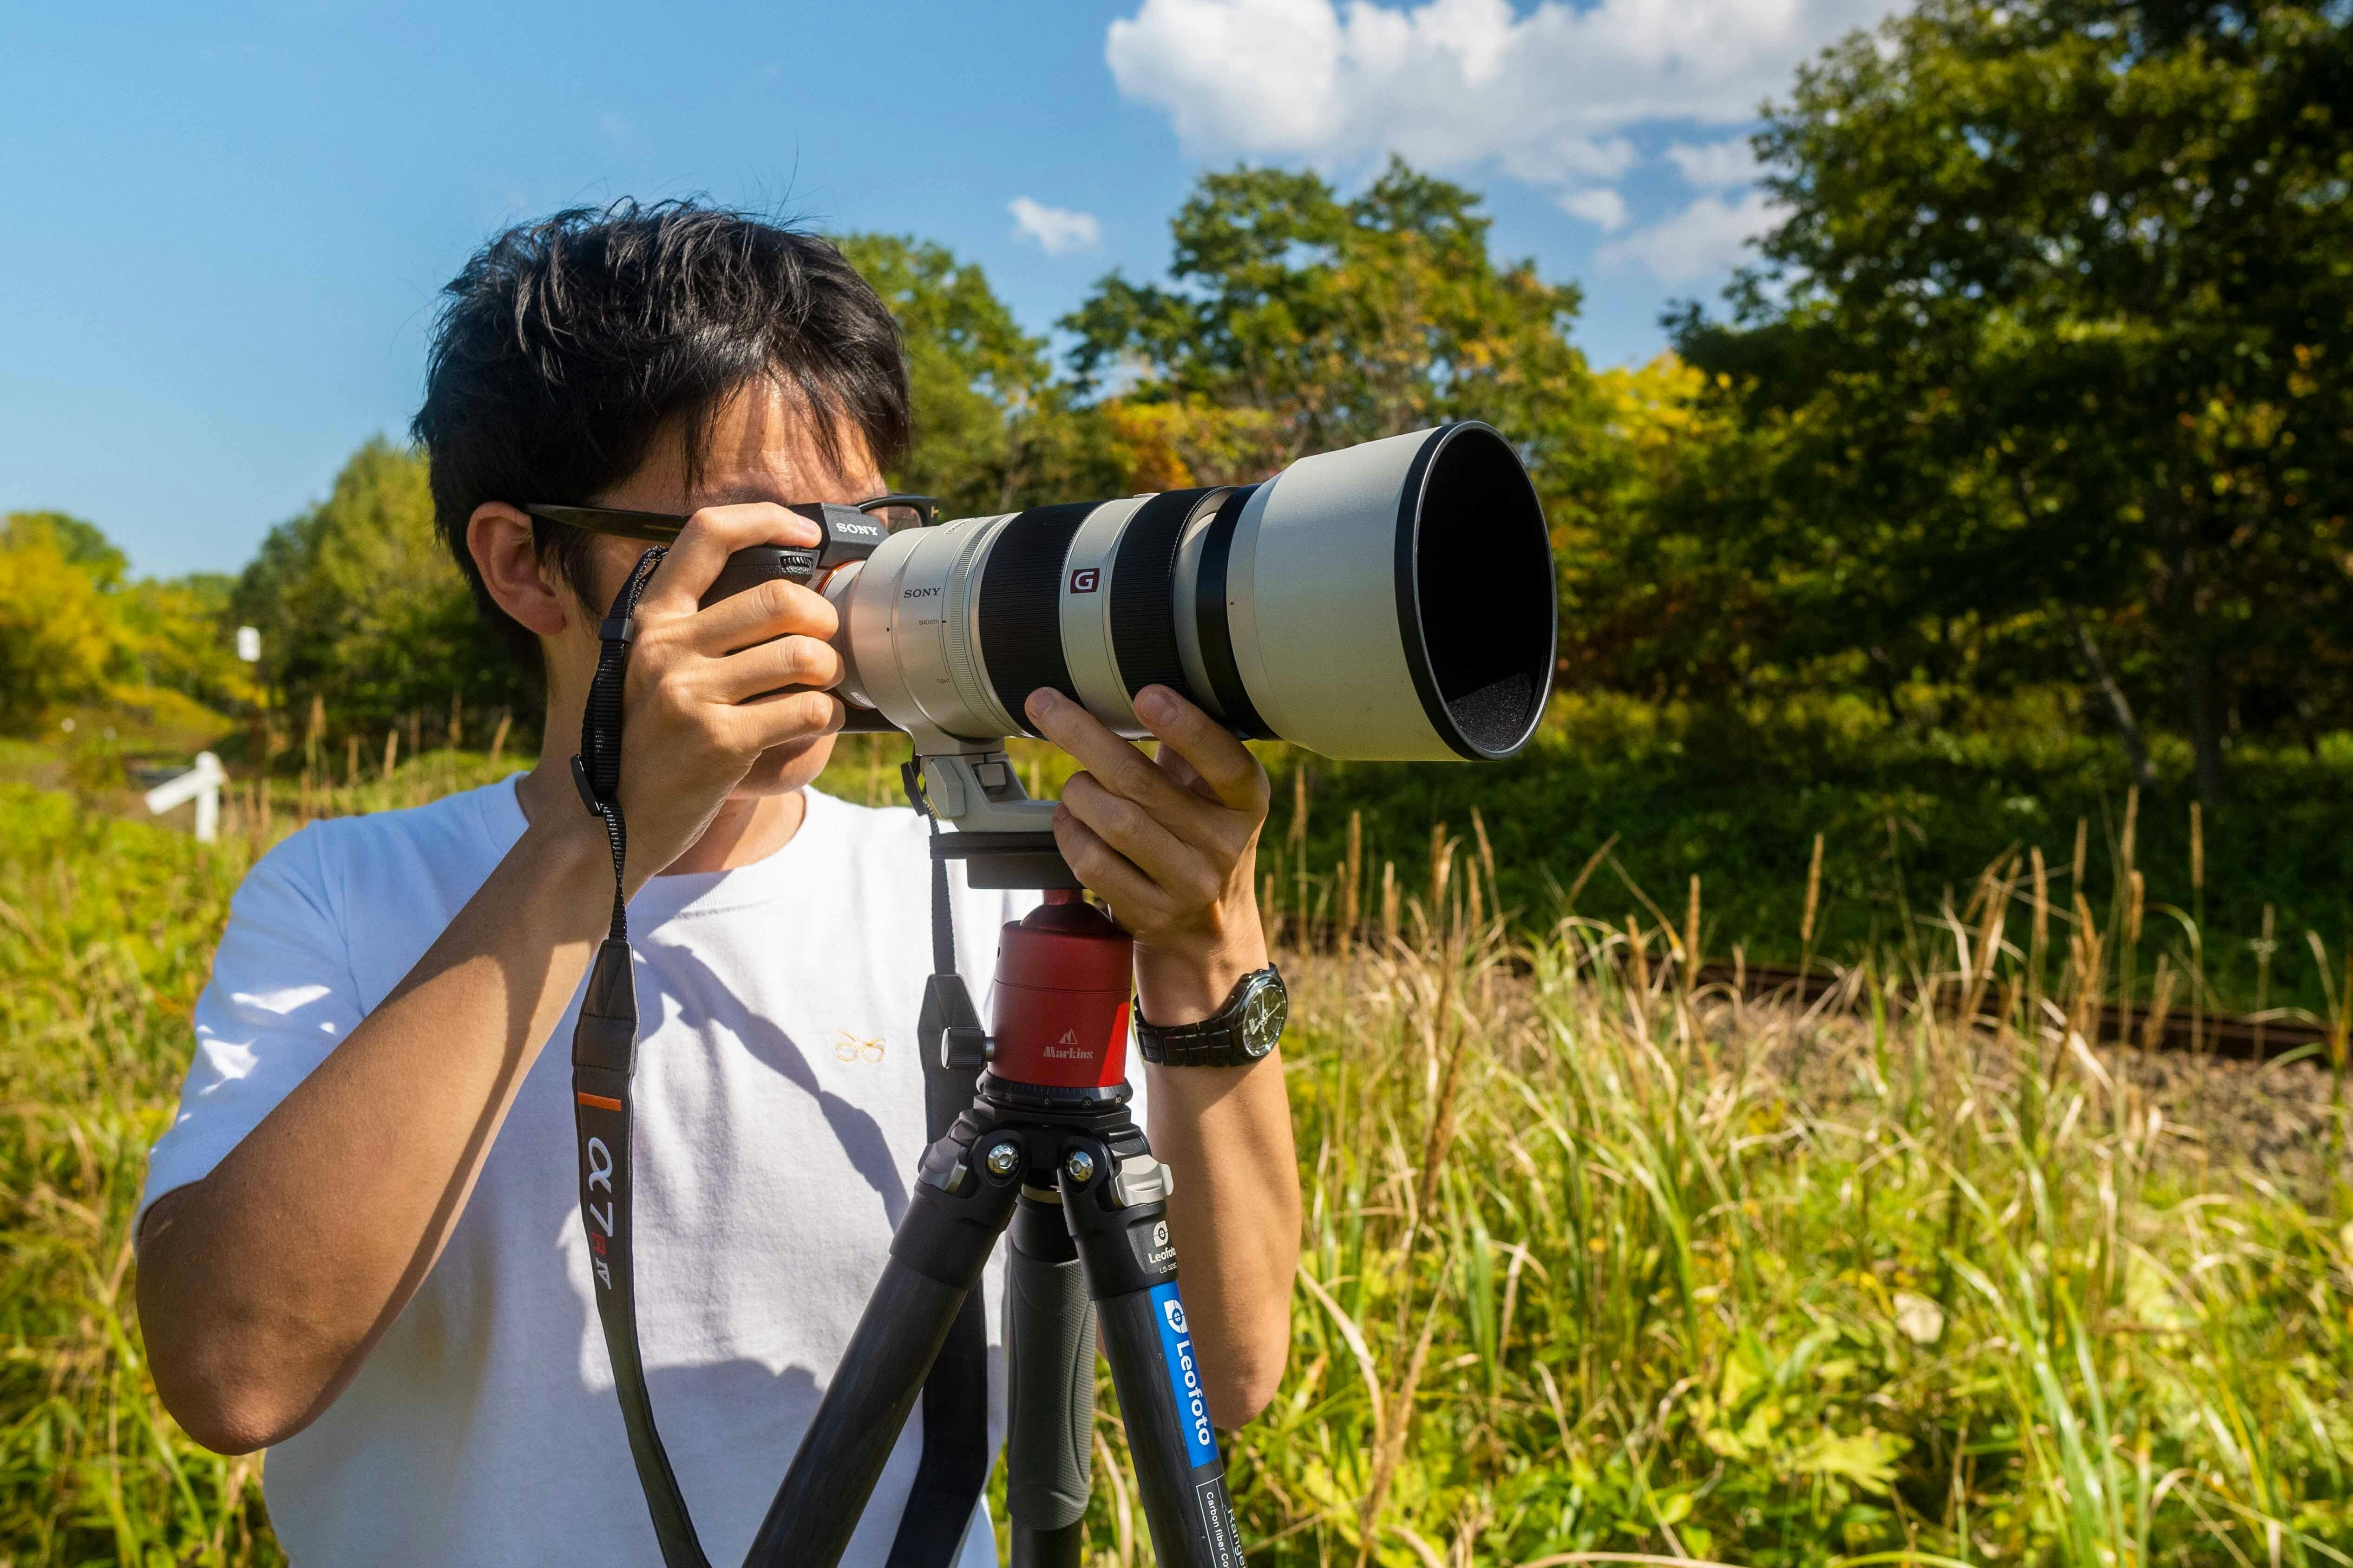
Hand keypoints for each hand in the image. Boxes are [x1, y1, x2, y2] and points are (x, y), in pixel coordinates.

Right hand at [610, 504, 846, 877]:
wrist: (610, 824)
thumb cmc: (649, 743)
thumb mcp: (652, 670)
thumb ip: (699, 628)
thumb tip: (785, 592)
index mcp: (652, 619)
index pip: (707, 534)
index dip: (766, 519)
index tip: (808, 534)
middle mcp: (666, 648)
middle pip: (779, 598)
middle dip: (823, 619)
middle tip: (826, 644)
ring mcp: (690, 694)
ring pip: (803, 655)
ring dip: (831, 672)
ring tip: (822, 688)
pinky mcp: (719, 742)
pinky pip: (807, 710)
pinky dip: (827, 716)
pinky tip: (814, 724)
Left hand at [1023, 685, 1271, 1023]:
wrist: (1210, 930)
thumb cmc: (1199, 835)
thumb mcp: (1211, 792)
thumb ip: (1189, 748)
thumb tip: (1134, 678)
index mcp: (1246, 801)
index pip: (1224, 761)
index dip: (1186, 727)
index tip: (1146, 694)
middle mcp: (1224, 844)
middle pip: (1142, 784)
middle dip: (1083, 736)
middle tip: (1045, 704)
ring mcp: (1188, 884)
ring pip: (1112, 823)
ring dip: (1076, 792)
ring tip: (1075, 784)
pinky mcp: (1150, 913)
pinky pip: (1092, 862)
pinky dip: (1069, 833)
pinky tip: (1071, 821)